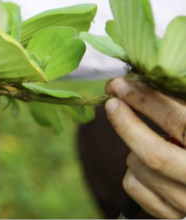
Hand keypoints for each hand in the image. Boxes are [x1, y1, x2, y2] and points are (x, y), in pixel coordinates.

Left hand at [105, 77, 185, 218]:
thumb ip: (176, 106)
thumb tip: (135, 84)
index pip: (178, 121)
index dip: (145, 99)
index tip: (120, 85)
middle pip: (153, 153)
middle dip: (125, 124)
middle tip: (112, 103)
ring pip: (139, 169)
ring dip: (133, 149)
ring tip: (148, 142)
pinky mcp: (173, 216)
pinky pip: (134, 188)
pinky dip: (133, 172)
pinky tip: (148, 168)